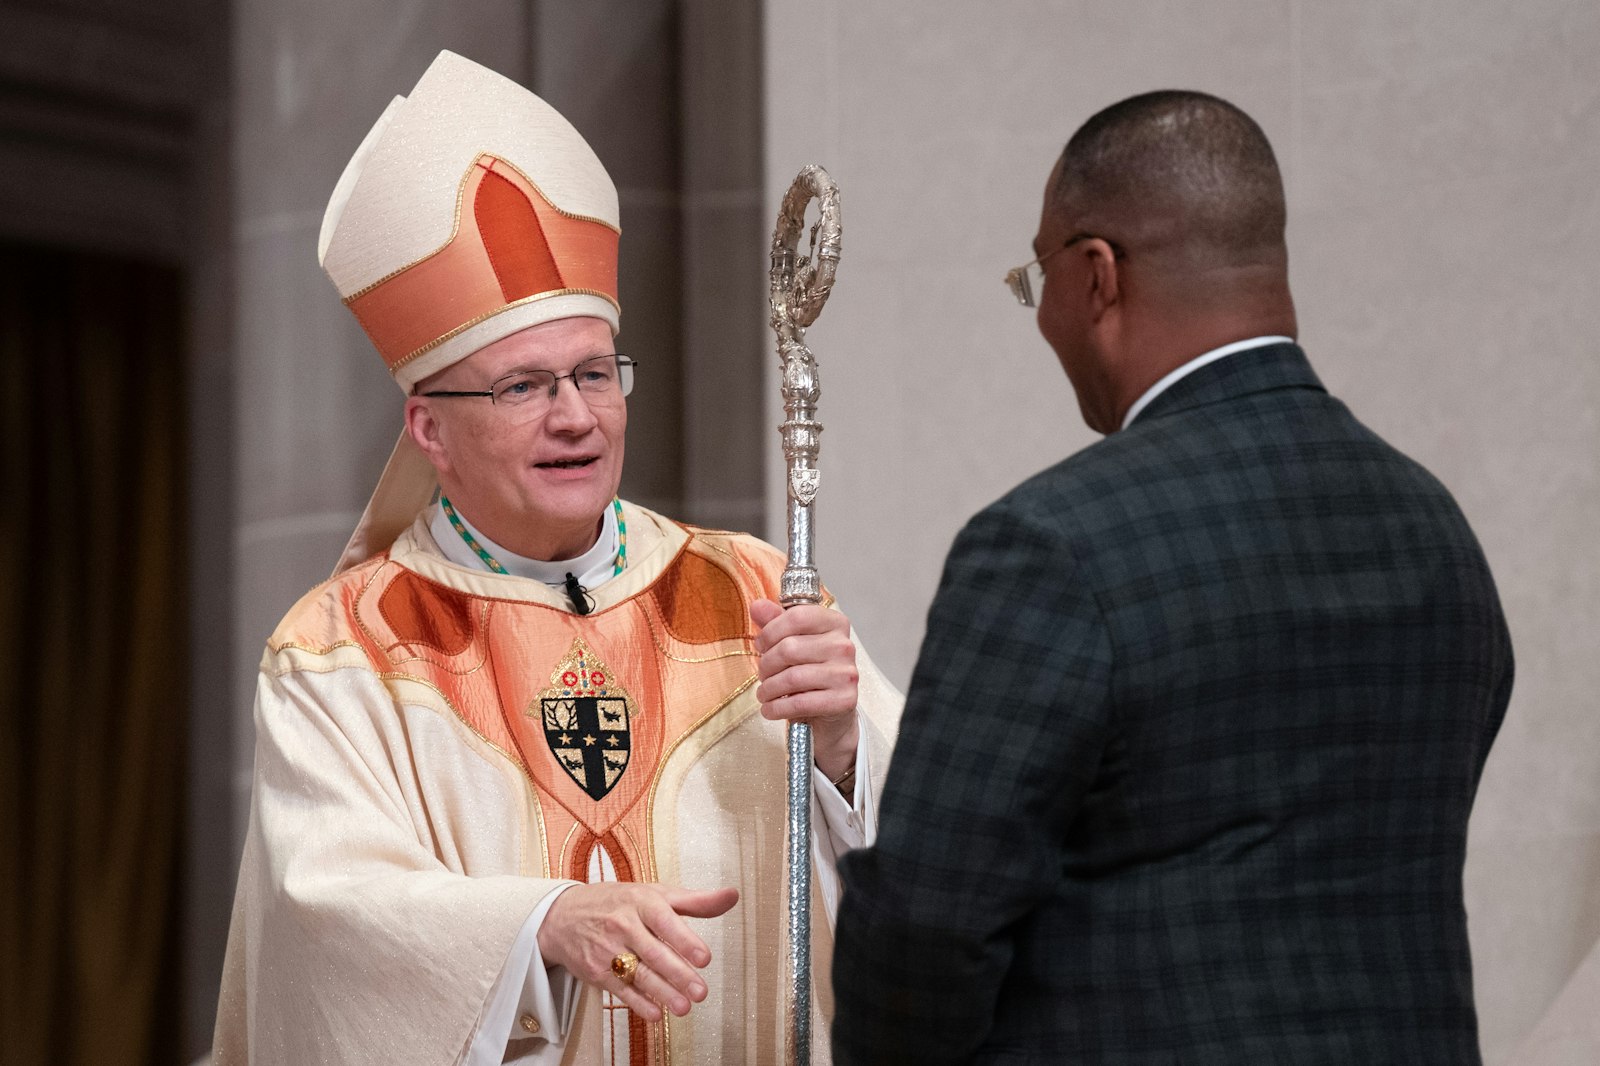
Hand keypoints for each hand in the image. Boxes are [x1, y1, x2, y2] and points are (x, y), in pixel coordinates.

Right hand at [537, 882, 738, 1020]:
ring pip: (638, 974)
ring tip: (684, 1007)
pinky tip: (655, 1013)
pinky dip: (638, 1003)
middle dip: (678, 975)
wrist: (562, 915)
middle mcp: (623, 924)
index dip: (684, 939)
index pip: (664, 920)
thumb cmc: (617, 902)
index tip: (703, 957)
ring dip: (662, 993)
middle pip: (654, 952)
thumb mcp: (654, 894)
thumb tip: (731, 896)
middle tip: (700, 992)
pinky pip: (619, 990)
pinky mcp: (596, 970)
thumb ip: (695, 901)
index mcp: (641, 902)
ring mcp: (607, 949)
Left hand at [750, 599, 858, 781]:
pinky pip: (800, 703)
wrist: (831, 710)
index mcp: (834, 623)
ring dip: (769, 689)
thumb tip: (757, 606)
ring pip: (792, 677)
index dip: (770, 631)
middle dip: (766, 664)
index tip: (760, 645)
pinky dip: (777, 708)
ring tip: (764, 694)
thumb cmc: (809, 671)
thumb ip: (775, 622)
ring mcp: (846, 674)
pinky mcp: (844, 700)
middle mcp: (845, 645)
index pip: (796, 617)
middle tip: (762, 674)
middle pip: (790, 648)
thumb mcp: (793, 641)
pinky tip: (770, 709)